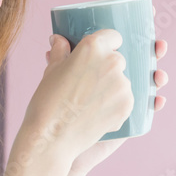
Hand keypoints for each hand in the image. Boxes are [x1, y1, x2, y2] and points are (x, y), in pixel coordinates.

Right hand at [48, 5, 169, 175]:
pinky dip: (116, 103)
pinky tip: (99, 110)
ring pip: (123, 80)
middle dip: (108, 68)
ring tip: (91, 100)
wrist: (50, 138)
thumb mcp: (51, 71)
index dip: (107, 45)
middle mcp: (113, 62)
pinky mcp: (128, 106)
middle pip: (119, 59)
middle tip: (90, 81)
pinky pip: (127, 99)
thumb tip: (59, 39)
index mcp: (93, 47)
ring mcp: (124, 85)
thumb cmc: (47, 102)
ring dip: (113, 87)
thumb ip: (60, 51)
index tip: (100, 54)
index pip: (113, 36)